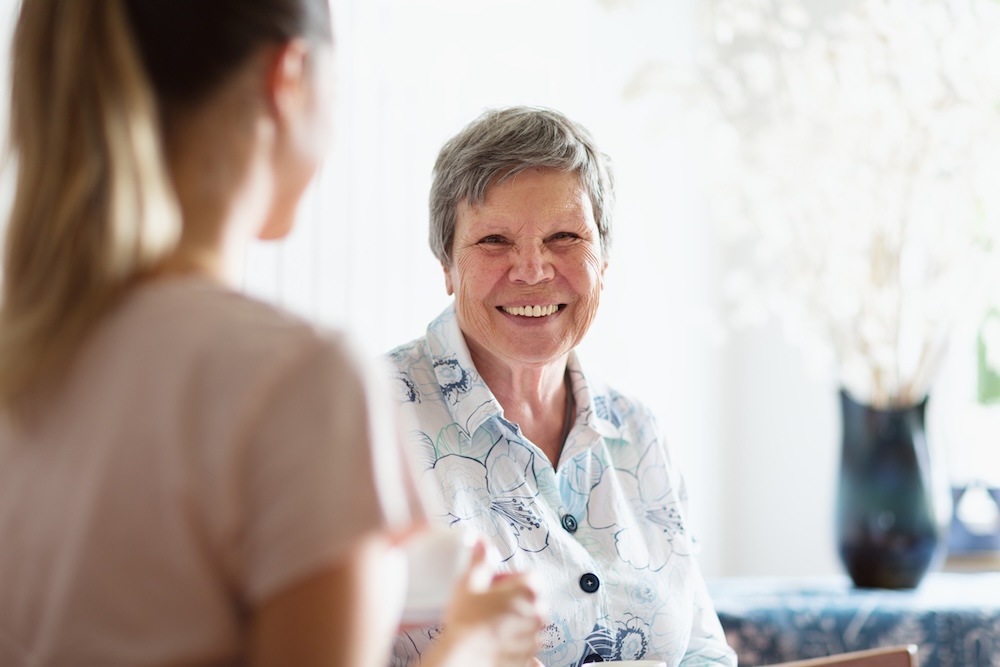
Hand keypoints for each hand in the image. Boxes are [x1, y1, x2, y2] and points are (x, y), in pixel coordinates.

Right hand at [421, 539, 544, 666]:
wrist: (463, 656)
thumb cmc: (466, 620)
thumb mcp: (469, 583)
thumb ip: (480, 560)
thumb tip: (482, 543)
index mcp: (527, 591)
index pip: (532, 578)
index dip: (516, 580)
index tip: (502, 586)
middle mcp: (536, 614)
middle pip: (535, 601)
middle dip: (521, 601)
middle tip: (497, 606)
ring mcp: (534, 637)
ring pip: (533, 625)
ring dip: (521, 623)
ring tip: (497, 625)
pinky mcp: (529, 656)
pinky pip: (530, 647)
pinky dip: (521, 645)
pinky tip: (503, 643)